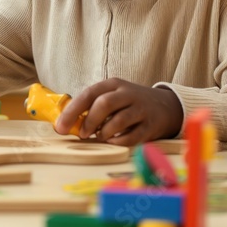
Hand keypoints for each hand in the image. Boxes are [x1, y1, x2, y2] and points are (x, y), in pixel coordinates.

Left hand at [55, 79, 183, 145]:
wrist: (166, 106)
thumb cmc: (130, 104)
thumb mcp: (113, 97)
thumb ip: (92, 107)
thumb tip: (67, 124)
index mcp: (113, 85)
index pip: (89, 94)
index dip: (72, 111)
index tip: (60, 127)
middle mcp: (128, 94)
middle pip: (104, 104)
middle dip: (89, 121)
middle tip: (82, 134)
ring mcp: (141, 109)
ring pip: (118, 120)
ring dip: (104, 133)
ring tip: (100, 137)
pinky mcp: (151, 126)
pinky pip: (132, 137)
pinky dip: (119, 142)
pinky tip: (114, 142)